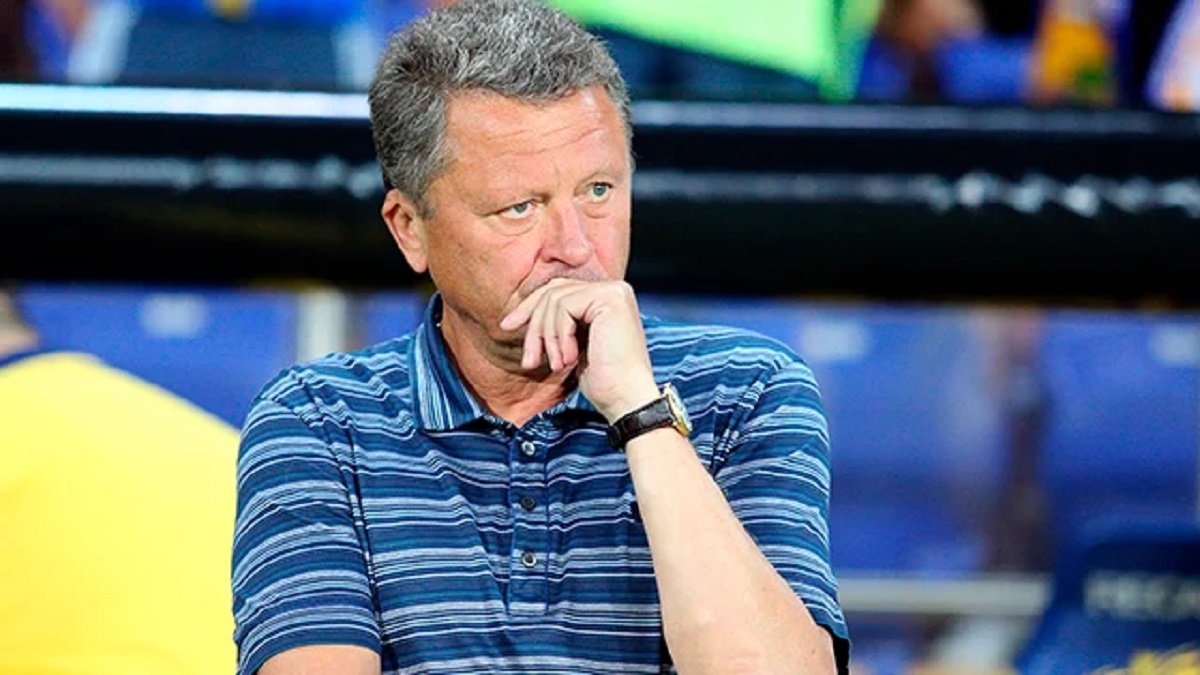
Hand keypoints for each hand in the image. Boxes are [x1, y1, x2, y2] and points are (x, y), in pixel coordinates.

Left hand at [499, 279, 658, 421]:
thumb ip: (560, 323)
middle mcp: (614, 289)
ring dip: (547, 337)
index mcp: (606, 297)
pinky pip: (564, 307)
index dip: (529, 308)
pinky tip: (568, 360)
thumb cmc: (604, 381)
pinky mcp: (610, 299)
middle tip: (529, 360)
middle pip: (553, 292)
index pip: (558, 290)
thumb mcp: (573, 345)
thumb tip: (525, 312)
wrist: (627, 400)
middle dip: (534, 326)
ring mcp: (614, 291)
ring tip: (556, 365)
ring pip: (555, 300)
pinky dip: (558, 336)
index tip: (506, 327)